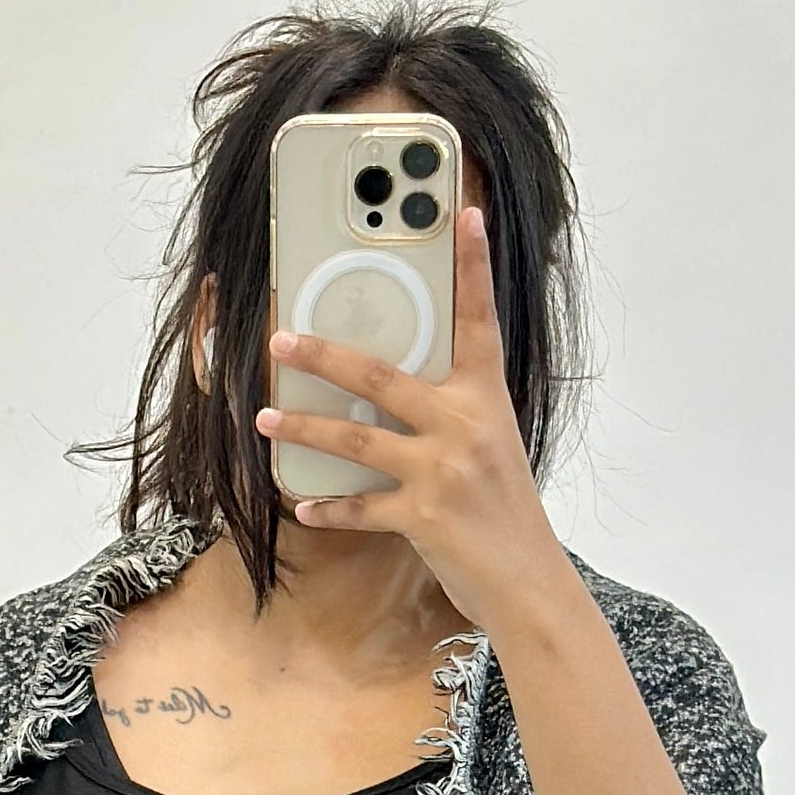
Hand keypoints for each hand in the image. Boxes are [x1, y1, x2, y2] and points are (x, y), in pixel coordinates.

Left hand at [256, 207, 573, 641]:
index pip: (479, 319)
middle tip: (282, 340)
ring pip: (356, 439)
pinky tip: (303, 504)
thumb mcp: (493, 448)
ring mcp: (441, 470)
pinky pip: (360, 508)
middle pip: (381, 375)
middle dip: (324, 356)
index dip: (473, 265)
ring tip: (265, 417)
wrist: (528, 582)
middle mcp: (463, 425)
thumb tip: (399, 397)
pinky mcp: (423, 516)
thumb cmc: (506, 515)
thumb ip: (454, 415)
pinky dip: (329, 509)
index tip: (464, 213)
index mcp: (486, 398)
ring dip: (303, 427)